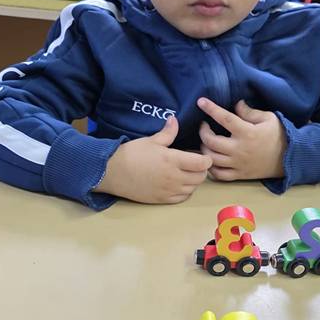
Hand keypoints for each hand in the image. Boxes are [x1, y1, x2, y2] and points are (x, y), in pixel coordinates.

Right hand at [97, 116, 211, 203]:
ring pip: (193, 188)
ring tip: (186, 172)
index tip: (201, 155)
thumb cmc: (132, 154)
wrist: (113, 173)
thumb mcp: (151, 141)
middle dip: (201, 169)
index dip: (206, 158)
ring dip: (193, 180)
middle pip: (200, 177)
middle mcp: (174, 177)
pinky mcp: (163, 200)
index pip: (202, 163)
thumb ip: (168, 133)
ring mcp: (169, 190)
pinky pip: (182, 197)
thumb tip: (175, 120)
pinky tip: (178, 183)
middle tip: (194, 162)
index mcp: (173, 160)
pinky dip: (185, 191)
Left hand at [198, 98, 285, 181]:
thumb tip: (236, 104)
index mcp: (247, 133)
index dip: (211, 108)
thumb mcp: (268, 118)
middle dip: (203, 131)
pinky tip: (212, 158)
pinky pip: (219, 174)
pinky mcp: (239, 175)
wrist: (289, 158)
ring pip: (212, 158)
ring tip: (206, 142)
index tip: (201, 102)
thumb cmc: (278, 136)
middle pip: (211, 141)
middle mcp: (240, 149)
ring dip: (204, 149)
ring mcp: (238, 164)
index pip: (224, 118)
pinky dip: (211, 167)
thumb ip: (250, 112)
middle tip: (204, 126)